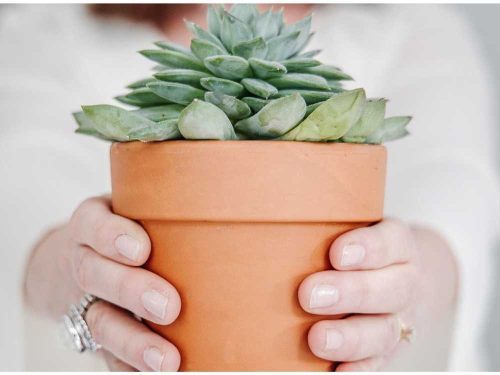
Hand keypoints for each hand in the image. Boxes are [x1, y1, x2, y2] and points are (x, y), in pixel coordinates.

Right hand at [24, 196, 180, 370]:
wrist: (80, 257)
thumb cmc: (126, 227)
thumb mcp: (133, 205)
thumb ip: (165, 206)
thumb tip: (231, 206)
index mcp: (92, 224)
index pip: (93, 224)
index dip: (112, 236)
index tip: (141, 249)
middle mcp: (84, 261)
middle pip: (95, 275)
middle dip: (130, 291)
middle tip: (168, 306)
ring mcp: (85, 300)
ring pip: (100, 322)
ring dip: (133, 343)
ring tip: (167, 361)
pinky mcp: (93, 332)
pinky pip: (105, 354)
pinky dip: (127, 367)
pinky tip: (155, 374)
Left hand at [298, 219, 457, 370]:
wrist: (398, 277)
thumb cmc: (359, 251)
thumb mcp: (354, 228)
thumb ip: (327, 229)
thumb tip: (275, 233)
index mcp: (398, 245)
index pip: (391, 242)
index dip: (367, 248)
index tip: (336, 254)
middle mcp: (405, 282)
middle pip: (390, 290)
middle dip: (351, 293)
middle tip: (309, 295)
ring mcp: (399, 319)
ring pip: (383, 332)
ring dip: (350, 338)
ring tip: (317, 339)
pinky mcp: (387, 350)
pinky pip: (378, 363)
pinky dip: (359, 369)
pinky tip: (336, 371)